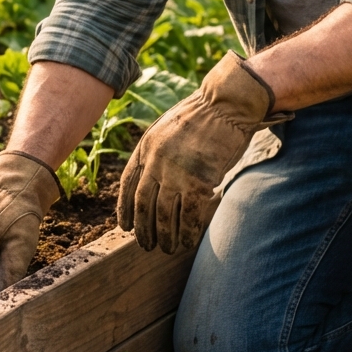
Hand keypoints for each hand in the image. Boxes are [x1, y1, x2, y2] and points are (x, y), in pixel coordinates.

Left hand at [117, 51, 291, 253]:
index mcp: (146, 146)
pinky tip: (187, 242)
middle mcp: (156, 162)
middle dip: (143, 229)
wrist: (227, 103)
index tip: (126, 226)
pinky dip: (186, 232)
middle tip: (146, 245)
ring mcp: (176, 173)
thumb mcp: (168, 126)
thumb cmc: (204, 113)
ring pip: (164, 215)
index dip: (125, 208)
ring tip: (168, 248)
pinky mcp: (199, 182)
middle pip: (143, 204)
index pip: (127, 184)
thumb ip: (158, 150)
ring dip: (165, 236)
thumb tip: (156, 176)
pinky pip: (188, 216)